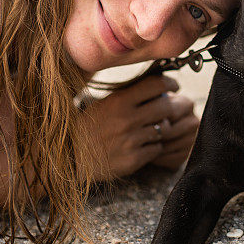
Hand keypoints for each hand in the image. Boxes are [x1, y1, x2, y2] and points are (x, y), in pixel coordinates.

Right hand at [77, 75, 196, 179]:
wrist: (70, 157)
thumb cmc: (88, 126)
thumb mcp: (104, 103)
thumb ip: (129, 95)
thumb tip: (157, 86)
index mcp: (119, 101)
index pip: (155, 85)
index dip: (170, 83)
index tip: (174, 86)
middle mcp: (127, 119)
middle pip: (166, 106)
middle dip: (172, 105)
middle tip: (171, 107)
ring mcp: (131, 140)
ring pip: (163, 128)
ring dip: (162, 127)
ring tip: (153, 128)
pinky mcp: (133, 159)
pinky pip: (156, 148)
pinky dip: (154, 146)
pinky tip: (144, 144)